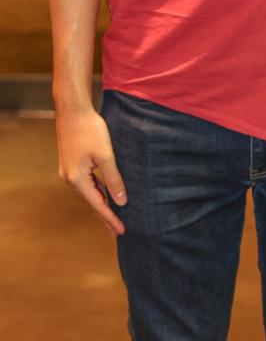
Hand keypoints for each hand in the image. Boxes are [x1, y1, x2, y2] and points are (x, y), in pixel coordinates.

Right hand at [55, 106, 126, 235]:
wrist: (73, 110)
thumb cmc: (91, 130)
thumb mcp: (106, 155)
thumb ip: (113, 179)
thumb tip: (121, 201)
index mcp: (77, 179)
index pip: (97, 205)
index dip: (110, 218)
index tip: (122, 231)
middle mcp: (69, 179)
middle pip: (90, 202)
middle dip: (105, 216)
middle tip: (118, 231)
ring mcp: (68, 171)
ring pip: (87, 193)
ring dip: (100, 204)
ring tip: (113, 216)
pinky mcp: (71, 163)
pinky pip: (85, 183)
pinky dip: (96, 191)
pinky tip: (104, 194)